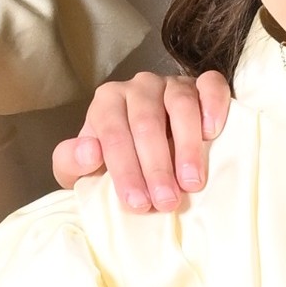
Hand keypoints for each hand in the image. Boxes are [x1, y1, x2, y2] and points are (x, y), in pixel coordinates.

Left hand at [53, 71, 235, 212]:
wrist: (147, 149)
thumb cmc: (119, 163)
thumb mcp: (84, 170)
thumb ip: (71, 163)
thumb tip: (88, 153)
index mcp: (107, 103)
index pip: (113, 133)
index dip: (124, 169)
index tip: (137, 203)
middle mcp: (138, 87)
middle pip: (146, 122)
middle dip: (156, 166)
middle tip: (166, 202)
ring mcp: (172, 83)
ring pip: (180, 104)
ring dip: (187, 146)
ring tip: (191, 183)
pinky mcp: (202, 85)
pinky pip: (211, 86)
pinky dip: (214, 106)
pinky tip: (212, 133)